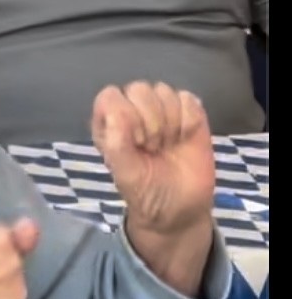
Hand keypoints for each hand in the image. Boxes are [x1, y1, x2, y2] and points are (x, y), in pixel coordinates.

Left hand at [92, 83, 214, 234]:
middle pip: (140, 89)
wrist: (182, 209)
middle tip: (154, 148)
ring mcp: (162, 110)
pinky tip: (185, 139)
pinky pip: (188, 99)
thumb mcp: (126, 174)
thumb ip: (116, 144)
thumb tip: (117, 112)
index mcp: (110, 124)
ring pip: (165, 91)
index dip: (125, 115)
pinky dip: (189, 120)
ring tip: (168, 146)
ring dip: (170, 122)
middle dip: (151, 120)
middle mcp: (133, 111)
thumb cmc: (147, 192)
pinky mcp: (189, 113)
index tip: (135, 142)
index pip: (111, 96)